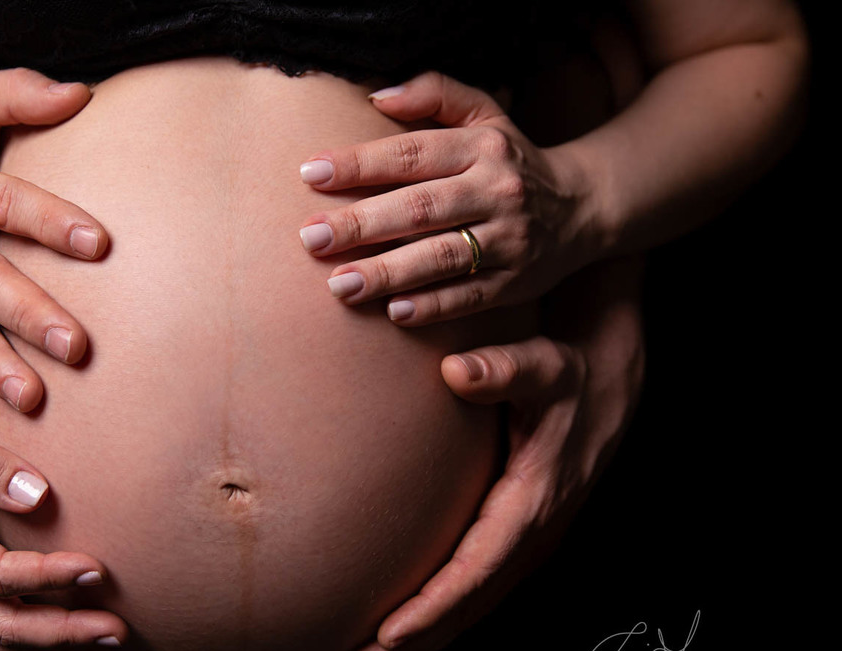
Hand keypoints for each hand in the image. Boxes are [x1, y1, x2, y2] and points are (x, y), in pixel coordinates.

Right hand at [0, 390, 127, 650]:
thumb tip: (36, 495)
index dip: (46, 576)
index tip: (96, 568)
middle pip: (2, 624)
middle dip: (62, 632)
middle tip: (118, 629)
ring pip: (3, 640)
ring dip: (59, 649)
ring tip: (113, 642)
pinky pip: (1, 633)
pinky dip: (43, 645)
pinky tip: (85, 643)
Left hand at [298, 71, 598, 324]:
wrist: (584, 207)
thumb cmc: (510, 160)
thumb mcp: (485, 115)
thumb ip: (435, 94)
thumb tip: (377, 95)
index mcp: (482, 147)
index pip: (412, 153)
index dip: (360, 163)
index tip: (310, 174)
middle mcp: (498, 192)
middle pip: (421, 208)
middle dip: (362, 224)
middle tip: (310, 238)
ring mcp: (509, 240)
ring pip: (442, 257)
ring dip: (388, 273)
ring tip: (339, 285)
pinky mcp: (515, 283)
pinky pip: (469, 296)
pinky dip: (432, 306)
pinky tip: (393, 313)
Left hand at [349, 257, 642, 650]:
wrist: (610, 382)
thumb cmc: (569, 374)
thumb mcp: (544, 367)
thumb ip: (503, 370)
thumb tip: (457, 371)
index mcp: (532, 503)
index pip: (475, 569)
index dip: (433, 606)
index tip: (389, 633)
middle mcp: (532, 533)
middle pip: (470, 604)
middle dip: (419, 642)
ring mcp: (528, 540)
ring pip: (473, 604)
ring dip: (425, 638)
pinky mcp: (520, 536)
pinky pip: (477, 587)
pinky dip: (442, 615)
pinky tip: (407, 628)